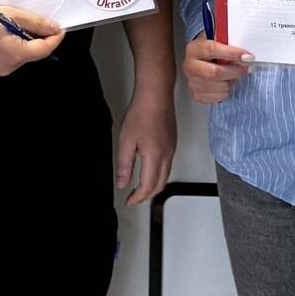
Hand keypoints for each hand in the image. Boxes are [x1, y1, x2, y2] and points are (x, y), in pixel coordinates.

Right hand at [0, 4, 63, 77]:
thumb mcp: (8, 15)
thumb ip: (34, 23)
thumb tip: (52, 28)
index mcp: (14, 54)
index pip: (45, 49)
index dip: (55, 38)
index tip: (59, 29)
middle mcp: (7, 67)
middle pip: (31, 53)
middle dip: (35, 37)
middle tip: (30, 21)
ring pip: (17, 56)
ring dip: (19, 42)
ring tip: (6, 25)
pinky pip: (4, 59)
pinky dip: (6, 47)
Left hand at [116, 89, 176, 205]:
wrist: (156, 94)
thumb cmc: (142, 112)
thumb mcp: (126, 141)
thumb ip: (124, 165)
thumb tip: (122, 183)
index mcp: (155, 156)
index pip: (148, 186)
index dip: (138, 197)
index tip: (129, 201)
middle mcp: (167, 155)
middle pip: (160, 184)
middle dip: (147, 195)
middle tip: (134, 198)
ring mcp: (172, 149)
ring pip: (166, 176)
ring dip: (154, 186)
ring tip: (141, 188)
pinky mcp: (172, 142)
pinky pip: (168, 165)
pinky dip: (159, 175)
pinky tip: (150, 171)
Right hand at [182, 33, 254, 105]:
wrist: (202, 61)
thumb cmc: (213, 50)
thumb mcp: (219, 40)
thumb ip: (229, 44)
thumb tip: (245, 54)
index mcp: (194, 49)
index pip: (212, 50)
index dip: (232, 53)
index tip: (247, 56)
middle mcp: (190, 66)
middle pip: (214, 72)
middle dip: (235, 71)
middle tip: (247, 68)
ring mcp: (192, 82)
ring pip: (219, 86)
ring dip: (232, 82)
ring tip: (234, 75)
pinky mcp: (197, 95)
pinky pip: (218, 97)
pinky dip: (226, 92)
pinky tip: (226, 83)